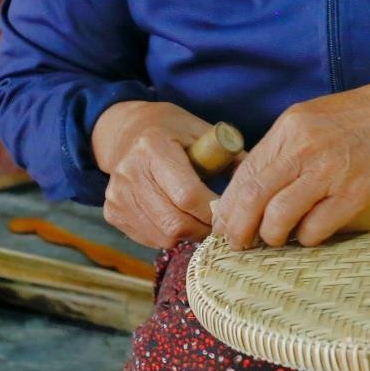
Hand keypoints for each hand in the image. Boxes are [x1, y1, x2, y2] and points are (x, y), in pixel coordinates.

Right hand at [91, 100, 219, 249]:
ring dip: (188, 236)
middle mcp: (129, 171)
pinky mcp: (112, 211)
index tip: (229, 213)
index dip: (213, 211)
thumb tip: (258, 189)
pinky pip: (149, 239)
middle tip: (219, 225)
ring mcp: (117, 194)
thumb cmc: (173, 132)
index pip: (187, 195)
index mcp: (152, 146)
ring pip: (162, 236)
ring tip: (201, 222)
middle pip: (174, 223)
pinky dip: (169, 237)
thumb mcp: (201, 132)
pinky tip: (179, 220)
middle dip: (203, 229)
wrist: (127, 132)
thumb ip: (230, 157)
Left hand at [212, 77, 369, 249]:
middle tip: (240, 243)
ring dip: (272, 236)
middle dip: (240, 229)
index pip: (245, 175)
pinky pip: (316, 228)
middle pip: (254, 199)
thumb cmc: (358, 120)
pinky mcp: (356, 194)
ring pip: (280, 219)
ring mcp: (331, 172)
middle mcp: (306, 149)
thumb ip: (281, 151)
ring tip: (276, 238)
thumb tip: (247, 190)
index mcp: (290, 129)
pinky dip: (306, 238)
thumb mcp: (310, 120)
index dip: (229, 207)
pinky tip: (309, 233)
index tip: (224, 224)